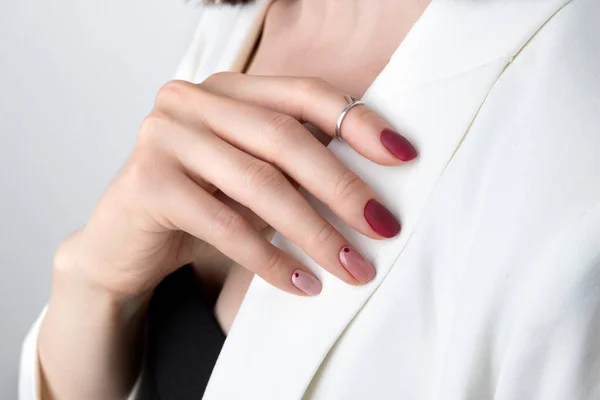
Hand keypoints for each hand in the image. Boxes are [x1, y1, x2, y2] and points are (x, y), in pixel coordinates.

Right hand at [59, 73, 416, 299]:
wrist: (124, 245)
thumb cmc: (199, 208)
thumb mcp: (251, 178)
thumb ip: (294, 167)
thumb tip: (372, 193)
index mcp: (227, 89)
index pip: (304, 94)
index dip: (358, 122)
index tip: (403, 156)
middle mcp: (192, 100)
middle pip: (285, 139)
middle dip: (342, 188)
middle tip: (382, 228)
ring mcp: (163, 135)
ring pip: (259, 183)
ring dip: (314, 232)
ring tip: (350, 266)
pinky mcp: (145, 181)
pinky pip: (224, 224)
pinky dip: (269, 258)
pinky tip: (301, 282)